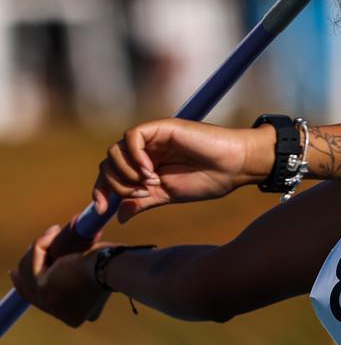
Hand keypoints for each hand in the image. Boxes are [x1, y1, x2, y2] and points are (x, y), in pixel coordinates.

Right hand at [10, 225, 113, 326]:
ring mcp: (50, 303)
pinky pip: (33, 262)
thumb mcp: (97, 275)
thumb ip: (84, 277)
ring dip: (38, 251)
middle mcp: (61, 314)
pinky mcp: (43, 287)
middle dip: (27, 269)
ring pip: (29, 275)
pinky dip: (40, 246)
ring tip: (53, 233)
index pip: (47, 300)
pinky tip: (53, 233)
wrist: (114, 268)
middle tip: (33, 249)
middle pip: (32, 290)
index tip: (23, 272)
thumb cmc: (114, 267)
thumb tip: (75, 262)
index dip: (35, 284)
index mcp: (74, 316)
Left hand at [93, 118, 274, 222]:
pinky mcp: (161, 127)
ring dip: (126, 172)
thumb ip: (143, 202)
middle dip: (116, 184)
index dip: (101, 191)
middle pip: (108, 163)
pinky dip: (134, 156)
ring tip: (151, 182)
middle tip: (142, 193)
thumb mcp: (169, 196)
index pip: (111, 175)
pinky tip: (150, 170)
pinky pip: (132, 136)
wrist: (234, 167)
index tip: (102, 209)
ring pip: (115, 151)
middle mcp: (146, 152)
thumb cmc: (209, 180)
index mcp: (146, 168)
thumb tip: (118, 217)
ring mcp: (153, 139)